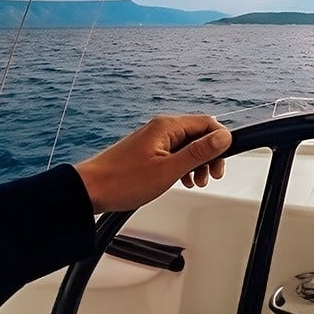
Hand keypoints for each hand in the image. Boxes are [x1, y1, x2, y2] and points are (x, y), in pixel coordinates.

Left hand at [74, 114, 231, 213]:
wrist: (89, 191)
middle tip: (210, 176)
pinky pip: (174, 152)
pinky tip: (181, 179)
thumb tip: (224, 137)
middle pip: (199, 134)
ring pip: (187, 145)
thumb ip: (198, 152)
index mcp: (167, 126)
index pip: (207, 123)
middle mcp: (161, 128)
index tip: (221, 162)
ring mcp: (154, 139)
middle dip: (209, 155)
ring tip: (194, 181)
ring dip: (197, 163)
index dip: (220, 142)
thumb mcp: (168, 170)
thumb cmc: (122, 181)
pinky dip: (183, 165)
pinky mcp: (148, 150)